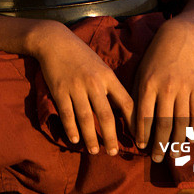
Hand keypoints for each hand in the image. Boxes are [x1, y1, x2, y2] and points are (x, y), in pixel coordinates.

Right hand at [33, 23, 133, 155]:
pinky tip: (75, 140)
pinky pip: (67, 114)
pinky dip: (71, 129)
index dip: (134, 122)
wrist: (55, 41)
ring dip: (91, 138)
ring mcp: (76, 87)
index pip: (126, 103)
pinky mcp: (60, 90)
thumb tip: (124, 109)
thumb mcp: (101, 66)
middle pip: (106, 116)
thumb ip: (111, 85)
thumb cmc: (81, 55)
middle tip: (113, 153)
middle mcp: (94, 83)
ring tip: (94, 151)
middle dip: (111, 137)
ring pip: (86, 118)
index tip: (138, 138)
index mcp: (108, 76)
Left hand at [134, 19, 193, 161]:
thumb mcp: (140, 73)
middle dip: (159, 144)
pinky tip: (190, 140)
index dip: (143, 134)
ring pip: (181, 122)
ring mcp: (184, 89)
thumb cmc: (153, 58)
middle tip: (156, 159)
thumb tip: (134, 123)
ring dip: (177, 142)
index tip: (141, 147)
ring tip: (173, 155)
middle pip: (164, 123)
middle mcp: (166, 88)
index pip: (144, 116)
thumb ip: (137, 97)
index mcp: (148, 84)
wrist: (178, 39)